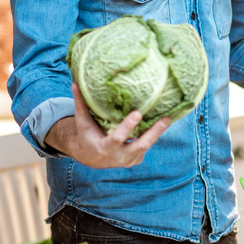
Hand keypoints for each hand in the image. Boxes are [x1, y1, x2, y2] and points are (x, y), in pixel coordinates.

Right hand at [44, 83, 169, 168]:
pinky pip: (147, 147)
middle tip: (165, 118)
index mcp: (104, 148)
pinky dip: (154, 135)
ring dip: (158, 133)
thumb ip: (80, 103)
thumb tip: (75, 83)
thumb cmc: (86, 134)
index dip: (128, 127)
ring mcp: (128, 160)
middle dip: (153, 133)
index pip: (118, 138)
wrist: (89, 157)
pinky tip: (162, 122)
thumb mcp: (82, 121)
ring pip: (146, 146)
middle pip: (140, 146)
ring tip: (168, 118)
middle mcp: (118, 157)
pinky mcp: (135, 160)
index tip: (138, 113)